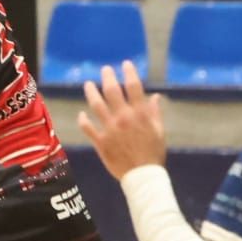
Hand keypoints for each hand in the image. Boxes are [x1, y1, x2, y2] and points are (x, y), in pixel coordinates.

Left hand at [79, 62, 166, 180]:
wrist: (143, 176)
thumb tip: (155, 96)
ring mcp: (110, 129)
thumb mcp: (159, 131)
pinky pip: (88, 127)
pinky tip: (82, 113)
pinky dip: (83, 119)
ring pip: (97, 105)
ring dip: (91, 92)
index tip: (125, 64)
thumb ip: (154, 113)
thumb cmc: (153, 154)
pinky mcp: (101, 142)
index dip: (129, 73)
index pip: (134, 87)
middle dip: (108, 77)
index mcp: (140, 114)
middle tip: (105, 69)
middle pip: (112, 91)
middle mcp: (124, 118)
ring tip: (88, 84)